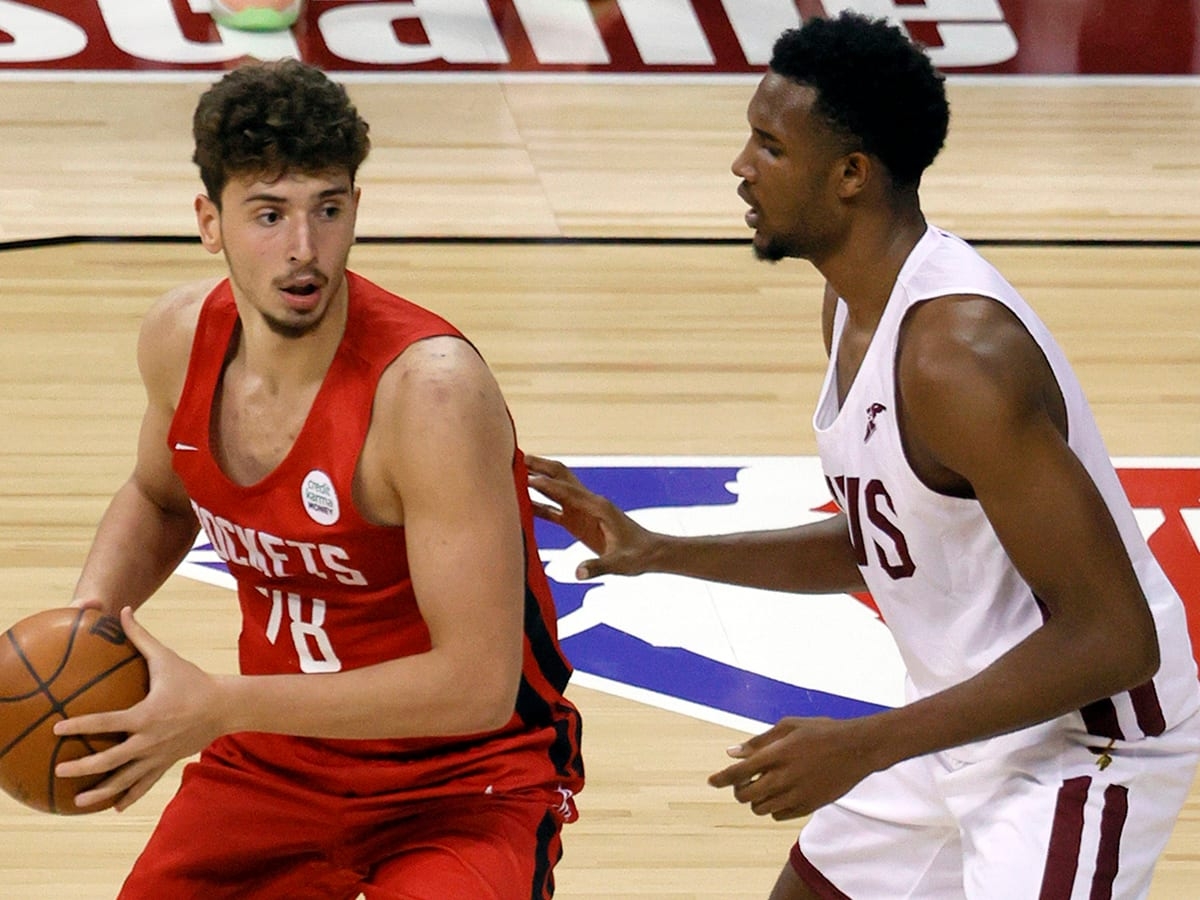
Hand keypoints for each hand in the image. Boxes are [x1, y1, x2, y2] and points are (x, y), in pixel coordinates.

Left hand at [53, 607, 225, 811]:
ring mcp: (158, 754)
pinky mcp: (167, 763)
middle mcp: (150, 739)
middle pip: (111, 757)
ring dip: (101, 790)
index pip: (106, 722)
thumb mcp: (167, 658)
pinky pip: (145, 783)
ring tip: (78, 801)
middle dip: (84, 765)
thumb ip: (141, 637)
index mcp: (146, 714)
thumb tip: (123, 611)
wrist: (226, 706)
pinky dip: (129, 796)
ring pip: (126, 778)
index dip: (80, 725)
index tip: (58, 728)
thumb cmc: (193, 679)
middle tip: (60, 769)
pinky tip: (113, 807)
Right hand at [525, 454, 656, 578]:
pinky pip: (553, 510)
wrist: (649, 553)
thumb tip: (578, 573)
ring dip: (536, 480)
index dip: (547, 485)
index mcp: (598, 507)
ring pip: (555, 489)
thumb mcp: (620, 563)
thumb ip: (598, 567)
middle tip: (516, 457)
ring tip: (511, 473)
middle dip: (539, 467)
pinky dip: (537, 504)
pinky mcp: (577, 521)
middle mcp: (588, 502)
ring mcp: (581, 510)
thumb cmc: (637, 555)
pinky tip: (519, 504)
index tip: (526, 478)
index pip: (568, 491)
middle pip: (560, 477)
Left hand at [707, 716, 879, 820]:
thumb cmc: (821, 731)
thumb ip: (758, 741)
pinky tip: (780, 794)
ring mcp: (797, 795)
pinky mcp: (809, 807)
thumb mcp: (788, 726)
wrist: (857, 749)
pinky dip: (773, 808)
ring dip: (755, 799)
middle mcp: (784, 778)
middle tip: (744, 782)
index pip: (738, 773)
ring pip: (760, 809)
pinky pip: (779, 816)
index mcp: (776, 755)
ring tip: (764, 786)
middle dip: (738, 790)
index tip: (711, 781)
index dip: (720, 779)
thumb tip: (731, 753)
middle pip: (745, 796)